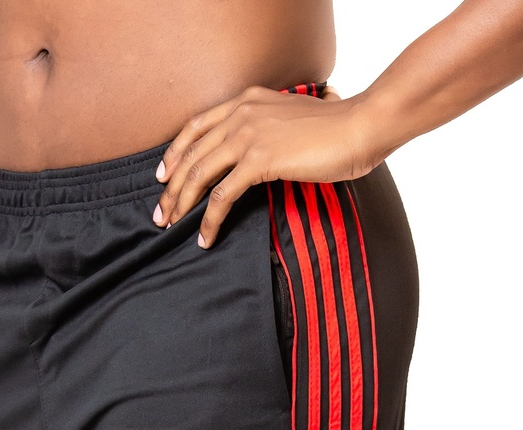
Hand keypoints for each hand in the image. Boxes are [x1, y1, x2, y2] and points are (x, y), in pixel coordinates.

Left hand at [152, 83, 378, 247]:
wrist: (361, 126)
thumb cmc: (335, 129)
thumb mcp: (289, 121)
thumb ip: (265, 132)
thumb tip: (252, 158)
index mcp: (247, 100)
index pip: (196, 126)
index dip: (174, 153)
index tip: (162, 176)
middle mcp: (241, 113)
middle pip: (191, 154)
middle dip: (171, 188)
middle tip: (161, 213)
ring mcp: (248, 135)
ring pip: (199, 174)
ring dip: (182, 204)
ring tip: (172, 227)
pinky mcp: (258, 160)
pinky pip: (221, 195)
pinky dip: (209, 220)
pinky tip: (206, 237)